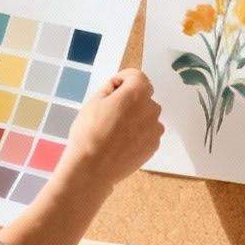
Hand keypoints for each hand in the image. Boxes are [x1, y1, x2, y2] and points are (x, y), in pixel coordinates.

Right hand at [58, 69, 161, 193]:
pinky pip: (147, 132)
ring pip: (146, 115)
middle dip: (130, 99)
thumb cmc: (89, 133)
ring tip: (114, 131)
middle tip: (110, 113)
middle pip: (143, 96)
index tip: (113, 89)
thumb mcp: (93, 102)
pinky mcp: (154, 146)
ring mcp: (155, 129)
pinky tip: (121, 142)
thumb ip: (110, 88)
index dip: (123, 80)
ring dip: (135, 117)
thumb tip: (118, 86)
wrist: (92, 168)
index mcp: (137, 93)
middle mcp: (151, 109)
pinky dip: (138, 133)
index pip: (137, 76)